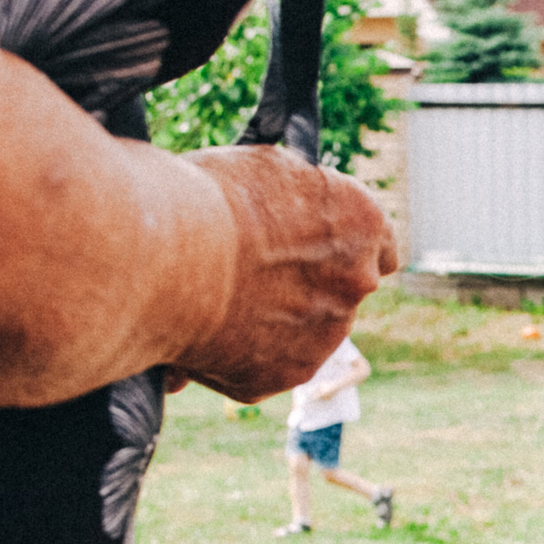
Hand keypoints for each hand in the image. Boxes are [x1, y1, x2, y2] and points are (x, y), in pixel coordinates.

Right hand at [168, 146, 396, 402]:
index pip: (379, 247)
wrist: (164, 256)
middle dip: (298, 289)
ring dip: (265, 325)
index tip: (318, 253)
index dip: (343, 251)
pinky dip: (232, 358)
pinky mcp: (284, 374)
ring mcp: (324, 335)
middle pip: (335, 293)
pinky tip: (197, 333)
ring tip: (208, 302)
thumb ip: (291, 198)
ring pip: (299, 334)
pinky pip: (260, 367)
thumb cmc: (205, 198)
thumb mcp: (262, 169)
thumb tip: (283, 212)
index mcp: (361, 223)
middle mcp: (356, 283)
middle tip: (244, 278)